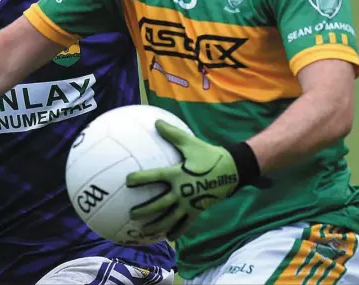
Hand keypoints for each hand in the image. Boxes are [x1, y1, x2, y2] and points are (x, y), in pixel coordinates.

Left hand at [126, 120, 239, 240]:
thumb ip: (172, 134)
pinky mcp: (197, 211)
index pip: (155, 177)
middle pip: (159, 204)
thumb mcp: (190, 142)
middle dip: (144, 210)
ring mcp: (190, 204)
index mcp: (178, 174)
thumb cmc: (208, 154)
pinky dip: (175, 231)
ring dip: (156, 225)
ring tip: (144, 231)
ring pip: (170, 219)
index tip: (127, 181)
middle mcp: (181, 191)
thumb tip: (156, 121)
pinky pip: (185, 225)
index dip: (140, 178)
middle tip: (131, 214)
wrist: (231, 169)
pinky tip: (167, 236)